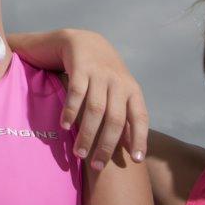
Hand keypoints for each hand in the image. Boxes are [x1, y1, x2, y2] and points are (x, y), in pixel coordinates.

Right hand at [49, 27, 147, 169]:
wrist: (82, 39)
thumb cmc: (102, 72)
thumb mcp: (118, 89)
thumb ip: (124, 113)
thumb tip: (130, 147)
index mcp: (132, 89)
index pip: (140, 117)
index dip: (139, 138)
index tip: (135, 160)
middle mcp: (118, 81)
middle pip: (116, 118)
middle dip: (107, 145)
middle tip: (97, 165)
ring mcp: (99, 73)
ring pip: (96, 109)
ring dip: (87, 134)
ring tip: (79, 153)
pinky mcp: (80, 66)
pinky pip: (77, 93)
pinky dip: (71, 111)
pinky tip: (65, 126)